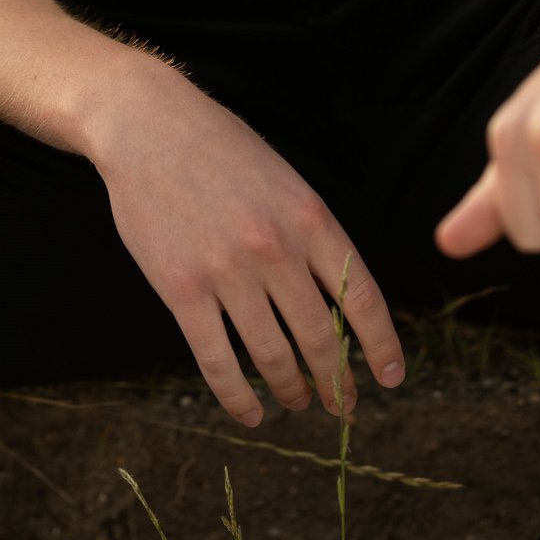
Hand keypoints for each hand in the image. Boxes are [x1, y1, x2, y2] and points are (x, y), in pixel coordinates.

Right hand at [90, 68, 405, 428]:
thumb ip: (312, 236)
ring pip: (272, 355)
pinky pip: (217, 360)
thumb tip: (337, 301)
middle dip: (337, 382)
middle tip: (344, 407)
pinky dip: (237, 396)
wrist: (148, 126)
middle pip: (319, 337)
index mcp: (310, 219)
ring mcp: (227, 272)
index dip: (381, 344)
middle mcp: (276, 249)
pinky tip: (250, 414)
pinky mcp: (181, 290)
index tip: (390, 377)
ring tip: (297, 403)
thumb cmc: (221, 150)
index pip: (361, 297)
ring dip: (290, 390)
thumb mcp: (286, 182)